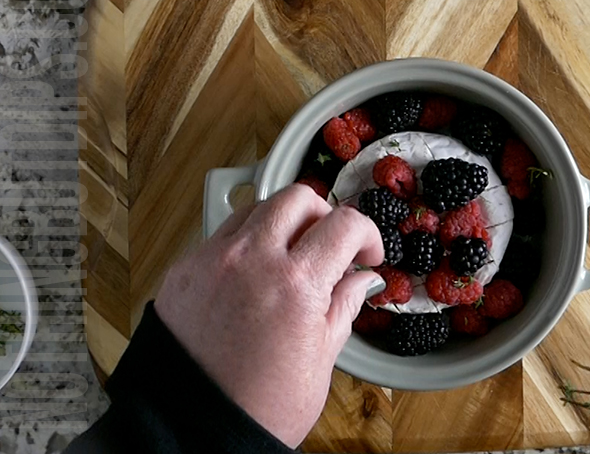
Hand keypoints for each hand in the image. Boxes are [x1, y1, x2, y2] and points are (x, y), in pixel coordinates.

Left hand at [154, 184, 384, 447]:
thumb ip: (344, 305)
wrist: (191, 429)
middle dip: (323, 214)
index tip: (366, 252)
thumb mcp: (321, 359)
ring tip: (290, 256)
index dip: (367, 233)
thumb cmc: (258, 407)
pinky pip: (222, 234)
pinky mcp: (185, 269)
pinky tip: (254, 273)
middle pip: (297, 197)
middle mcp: (252, 260)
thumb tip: (362, 279)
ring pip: (257, 207)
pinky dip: (246, 242)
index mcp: (296, 284)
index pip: (345, 224)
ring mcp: (213, 260)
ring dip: (282, 223)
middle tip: (330, 244)